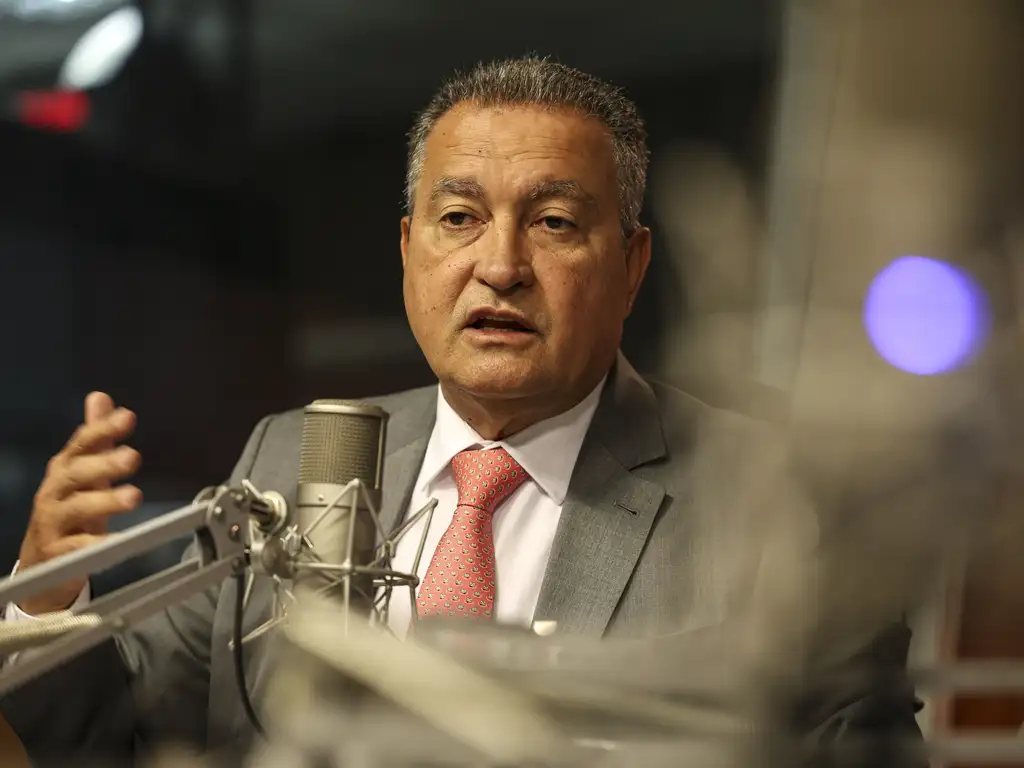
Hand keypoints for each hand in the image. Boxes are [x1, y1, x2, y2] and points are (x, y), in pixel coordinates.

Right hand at [16, 392, 141, 614]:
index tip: (127, 417)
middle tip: (133, 457)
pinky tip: (120, 542)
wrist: (42, 564)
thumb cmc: (70, 512)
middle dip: (104, 464)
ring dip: (105, 501)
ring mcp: (52, 522)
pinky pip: (78, 549)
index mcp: (65, 469)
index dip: (102, 429)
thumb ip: (95, 438)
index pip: (82, 443)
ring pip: (77, 508)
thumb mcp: (84, 473)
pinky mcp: (56, 554)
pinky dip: (98, 545)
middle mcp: (55, 491)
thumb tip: (100, 397)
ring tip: (134, 496)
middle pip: (77, 473)